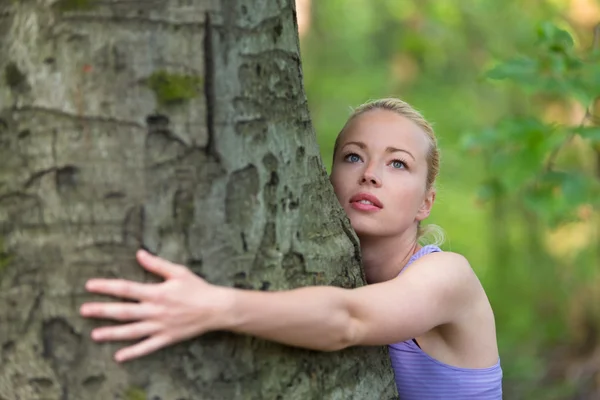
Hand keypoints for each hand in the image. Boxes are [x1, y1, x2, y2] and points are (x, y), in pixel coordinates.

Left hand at [80, 249, 231, 361]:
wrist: (215, 308)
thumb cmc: (197, 288)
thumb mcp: (178, 272)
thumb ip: (157, 264)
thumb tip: (139, 254)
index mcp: (156, 292)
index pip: (126, 289)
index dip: (107, 287)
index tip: (89, 286)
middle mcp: (155, 311)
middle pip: (123, 311)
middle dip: (102, 311)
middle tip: (83, 311)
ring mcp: (160, 326)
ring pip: (131, 331)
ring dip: (112, 333)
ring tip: (94, 334)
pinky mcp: (166, 338)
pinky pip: (147, 347)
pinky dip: (133, 352)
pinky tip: (118, 356)